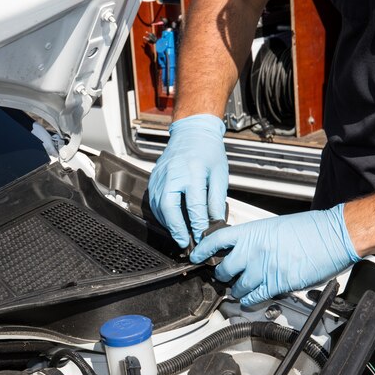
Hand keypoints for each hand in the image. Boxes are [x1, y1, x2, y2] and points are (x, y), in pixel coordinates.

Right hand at [148, 114, 227, 247]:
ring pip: (159, 206)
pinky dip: (161, 214)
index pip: (194, 207)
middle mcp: (173, 174)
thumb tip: (215, 222)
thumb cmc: (208, 151)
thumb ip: (216, 200)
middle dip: (176, 228)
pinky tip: (171, 220)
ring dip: (168, 223)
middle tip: (184, 242)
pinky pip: (154, 201)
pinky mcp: (154, 178)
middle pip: (169, 208)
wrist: (192, 131)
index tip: (202, 237)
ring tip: (179, 234)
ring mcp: (161, 176)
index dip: (198, 226)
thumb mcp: (220, 174)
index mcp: (193, 173)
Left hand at [189, 204, 360, 305]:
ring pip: (237, 287)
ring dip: (236, 291)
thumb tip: (245, 248)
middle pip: (223, 269)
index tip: (196, 256)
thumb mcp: (275, 226)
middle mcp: (253, 250)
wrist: (334, 235)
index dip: (202, 250)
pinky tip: (249, 299)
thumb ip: (256, 239)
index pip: (216, 240)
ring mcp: (264, 268)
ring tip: (237, 290)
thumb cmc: (310, 229)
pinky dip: (250, 300)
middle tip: (222, 277)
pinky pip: (255, 297)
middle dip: (220, 275)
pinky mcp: (277, 284)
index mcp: (252, 232)